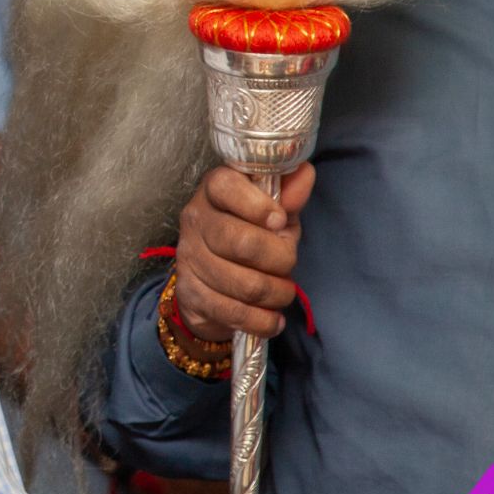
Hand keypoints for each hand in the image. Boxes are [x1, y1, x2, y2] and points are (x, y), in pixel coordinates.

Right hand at [173, 163, 313, 342]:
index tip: (279, 220)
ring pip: (242, 283)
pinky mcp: (191, 294)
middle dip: (279, 259)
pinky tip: (271, 318)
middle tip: (287, 264)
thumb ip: (289, 194)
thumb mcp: (274, 213)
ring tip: (282, 292)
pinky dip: (262, 321)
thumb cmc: (250, 236)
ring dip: (275, 293)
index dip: (257, 205)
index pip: (226, 186)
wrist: (212, 281)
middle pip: (240, 241)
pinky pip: (234, 313)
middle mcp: (195, 220)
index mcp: (214, 191)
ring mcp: (189, 258)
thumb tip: (304, 173)